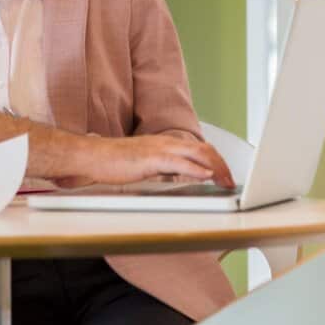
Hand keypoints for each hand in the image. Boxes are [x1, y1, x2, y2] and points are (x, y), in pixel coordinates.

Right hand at [64, 134, 234, 188]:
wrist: (92, 156)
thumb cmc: (114, 162)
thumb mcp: (146, 164)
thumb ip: (164, 167)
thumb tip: (180, 176)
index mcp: (165, 144)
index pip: (198, 149)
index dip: (216, 161)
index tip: (225, 175)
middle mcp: (165, 142)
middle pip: (203, 149)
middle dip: (222, 165)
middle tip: (231, 181)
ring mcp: (158, 149)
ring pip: (196, 153)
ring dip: (215, 167)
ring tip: (225, 181)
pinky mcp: (150, 159)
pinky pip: (178, 163)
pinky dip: (195, 169)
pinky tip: (206, 176)